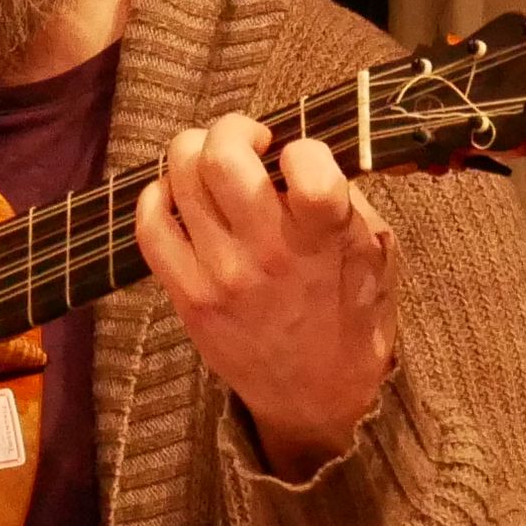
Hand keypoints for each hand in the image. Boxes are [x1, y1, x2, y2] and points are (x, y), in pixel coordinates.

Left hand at [134, 113, 397, 479]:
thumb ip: (346, 201)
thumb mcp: (375, 255)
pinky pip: (150, 225)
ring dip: (194, 153)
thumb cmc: (350, 315)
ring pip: (181, 178)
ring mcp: (220, 274)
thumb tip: (302, 153)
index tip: (299, 159)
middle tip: (247, 141)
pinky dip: (157, 196)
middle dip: (232, 129)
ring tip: (212, 164)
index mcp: (326, 240)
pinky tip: (178, 195)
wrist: (317, 396)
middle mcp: (269, 253)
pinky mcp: (186, 295)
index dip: (302, 147)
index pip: (307, 165)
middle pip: (222, 158)